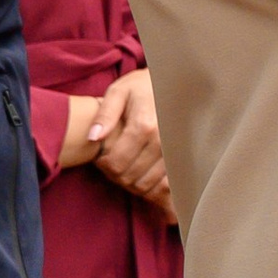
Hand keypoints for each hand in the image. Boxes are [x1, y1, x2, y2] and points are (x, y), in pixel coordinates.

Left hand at [86, 69, 168, 204]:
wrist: (179, 85)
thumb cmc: (144, 88)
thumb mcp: (120, 91)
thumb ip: (105, 114)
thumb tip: (93, 138)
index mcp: (144, 125)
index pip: (116, 163)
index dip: (103, 165)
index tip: (101, 158)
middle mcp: (163, 142)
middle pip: (130, 177)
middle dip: (115, 175)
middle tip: (111, 164)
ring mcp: (176, 153)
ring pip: (147, 186)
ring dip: (132, 184)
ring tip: (126, 169)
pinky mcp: (184, 160)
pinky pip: (167, 187)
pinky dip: (154, 193)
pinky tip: (144, 183)